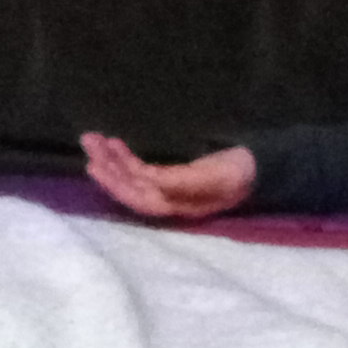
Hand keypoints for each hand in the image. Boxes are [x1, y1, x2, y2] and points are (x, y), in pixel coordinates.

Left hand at [79, 131, 256, 221]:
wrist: (259, 168)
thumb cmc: (237, 174)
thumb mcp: (213, 178)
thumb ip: (183, 182)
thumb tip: (150, 181)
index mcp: (176, 207)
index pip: (137, 198)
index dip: (115, 183)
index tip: (95, 164)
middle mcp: (168, 202)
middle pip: (130, 188)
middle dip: (108, 168)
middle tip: (88, 141)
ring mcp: (170, 190)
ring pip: (133, 178)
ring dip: (113, 160)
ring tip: (95, 140)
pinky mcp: (173, 177)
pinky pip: (143, 170)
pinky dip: (127, 158)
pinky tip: (116, 145)